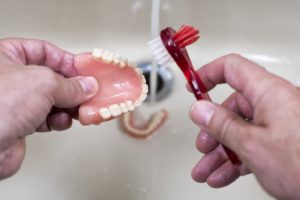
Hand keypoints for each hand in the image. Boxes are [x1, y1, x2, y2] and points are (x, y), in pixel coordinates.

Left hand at [0, 39, 97, 179]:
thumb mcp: (43, 84)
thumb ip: (70, 85)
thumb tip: (87, 86)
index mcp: (5, 56)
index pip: (45, 51)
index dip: (67, 61)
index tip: (86, 72)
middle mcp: (9, 77)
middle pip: (51, 77)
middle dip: (71, 87)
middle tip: (87, 93)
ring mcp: (14, 101)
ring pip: (50, 99)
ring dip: (68, 106)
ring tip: (79, 109)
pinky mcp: (19, 122)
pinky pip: (46, 117)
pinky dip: (58, 120)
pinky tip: (62, 121)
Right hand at [189, 54, 299, 198]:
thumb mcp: (252, 144)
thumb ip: (221, 124)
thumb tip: (199, 109)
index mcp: (269, 93)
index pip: (232, 68)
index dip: (208, 73)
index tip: (193, 85)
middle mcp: (274, 104)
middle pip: (233, 108)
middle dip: (212, 130)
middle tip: (202, 145)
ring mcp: (279, 124)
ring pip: (240, 131)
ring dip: (220, 152)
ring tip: (206, 170)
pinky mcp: (283, 142)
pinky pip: (252, 145)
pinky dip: (236, 160)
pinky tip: (223, 175)